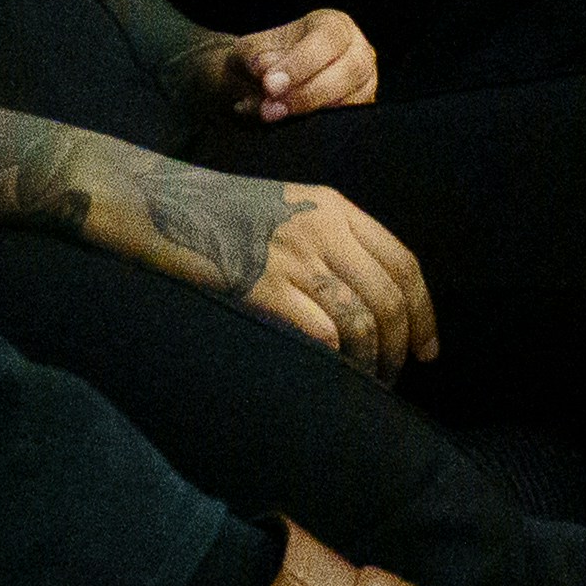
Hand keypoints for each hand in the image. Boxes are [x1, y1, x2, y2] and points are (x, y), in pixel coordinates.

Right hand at [145, 163, 438, 382]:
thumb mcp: (287, 206)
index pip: (402, 262)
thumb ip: (330, 237)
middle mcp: (323, 228)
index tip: (427, 347)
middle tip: (398, 375)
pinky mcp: (265, 287)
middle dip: (403, 345)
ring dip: (373, 362)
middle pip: (389, 296)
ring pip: (363, 320)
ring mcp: (295, 258)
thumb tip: (366, 296)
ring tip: (368, 383)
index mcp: (334, 206)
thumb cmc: (218, 211)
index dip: (424, 312)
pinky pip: (324, 334)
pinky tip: (335, 377)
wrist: (158, 202)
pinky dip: (339, 362)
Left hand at [199, 9, 379, 121]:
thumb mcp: (251, 51)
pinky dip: (320, 126)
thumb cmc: (262, 61)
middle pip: (350, 69)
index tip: (271, 84)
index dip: (301, 63)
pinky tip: (293, 125)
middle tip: (270, 108)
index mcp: (333, 25)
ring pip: (353, 99)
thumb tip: (266, 69)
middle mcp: (357, 50)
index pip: (328, 39)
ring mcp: (365, 82)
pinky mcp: (361, 110)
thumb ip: (256, 57)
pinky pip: (350, 122)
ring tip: (273, 115)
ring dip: (312, 113)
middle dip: (308, 93)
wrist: (263, 86)